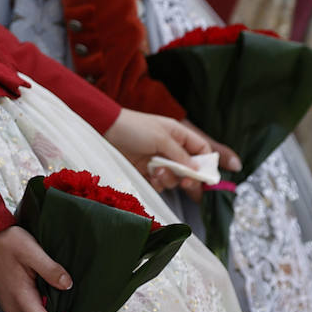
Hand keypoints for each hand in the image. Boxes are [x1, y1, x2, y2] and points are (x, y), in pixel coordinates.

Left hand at [105, 107, 236, 197]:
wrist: (104, 130)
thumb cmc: (133, 128)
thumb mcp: (160, 138)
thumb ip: (180, 154)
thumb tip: (198, 169)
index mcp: (178, 135)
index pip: (201, 150)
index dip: (206, 163)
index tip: (205, 177)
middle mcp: (170, 148)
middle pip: (190, 169)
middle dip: (188, 177)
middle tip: (184, 182)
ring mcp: (158, 160)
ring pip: (174, 178)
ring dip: (168, 178)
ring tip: (156, 171)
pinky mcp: (145, 170)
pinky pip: (159, 183)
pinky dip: (157, 183)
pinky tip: (150, 177)